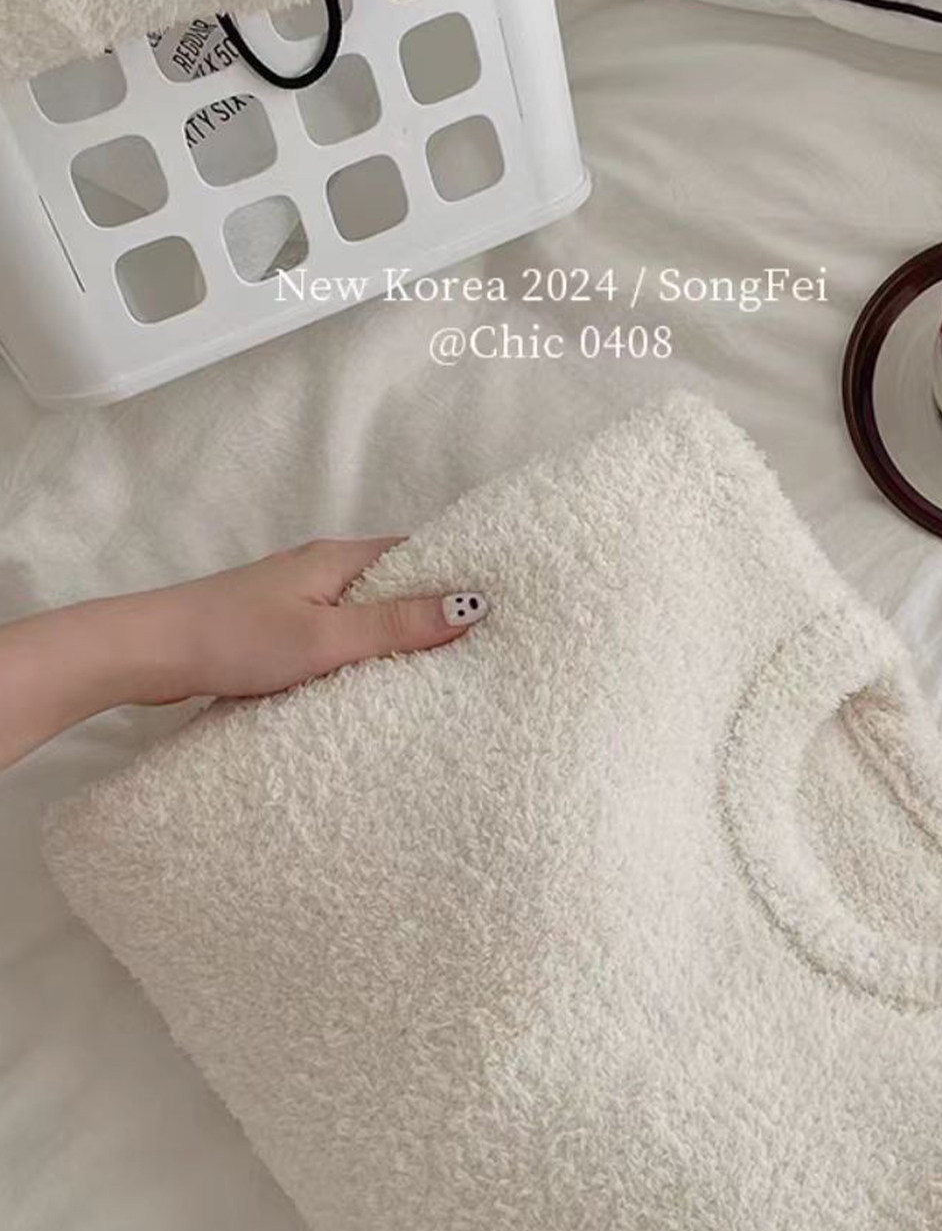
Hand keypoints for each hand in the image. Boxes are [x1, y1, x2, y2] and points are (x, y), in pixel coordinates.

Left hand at [0, 537, 485, 771]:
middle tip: (488, 640)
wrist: (149, 654)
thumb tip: (473, 605)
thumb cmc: (236, 638)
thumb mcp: (327, 636)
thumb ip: (398, 624)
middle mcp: (322, 569)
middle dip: (437, 605)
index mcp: (339, 558)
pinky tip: (380, 677)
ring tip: (446, 664)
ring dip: (401, 631)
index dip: (461, 571)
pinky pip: (342, 632)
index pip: (419, 552)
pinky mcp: (280, 629)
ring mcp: (299, 599)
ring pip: (368, 610)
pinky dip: (367, 649)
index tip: (503, 597)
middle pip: (397, 581)